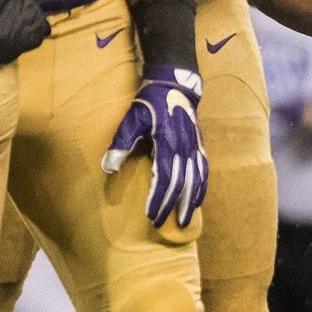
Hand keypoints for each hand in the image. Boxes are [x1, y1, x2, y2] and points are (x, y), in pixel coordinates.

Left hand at [103, 66, 207, 227]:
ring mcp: (195, 148)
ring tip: (185, 222)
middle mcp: (185, 149)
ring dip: (189, 203)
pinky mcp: (200, 146)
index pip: (164, 178)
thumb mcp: (132, 119)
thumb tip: (107, 167)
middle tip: (162, 225)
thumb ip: (121, 143)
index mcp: (168, 143)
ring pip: (196, 181)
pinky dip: (201, 189)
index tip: (151, 215)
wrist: (175, 86)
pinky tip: (197, 201)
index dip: (158, 199)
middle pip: (181, 185)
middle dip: (171, 207)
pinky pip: (203, 172)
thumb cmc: (150, 103)